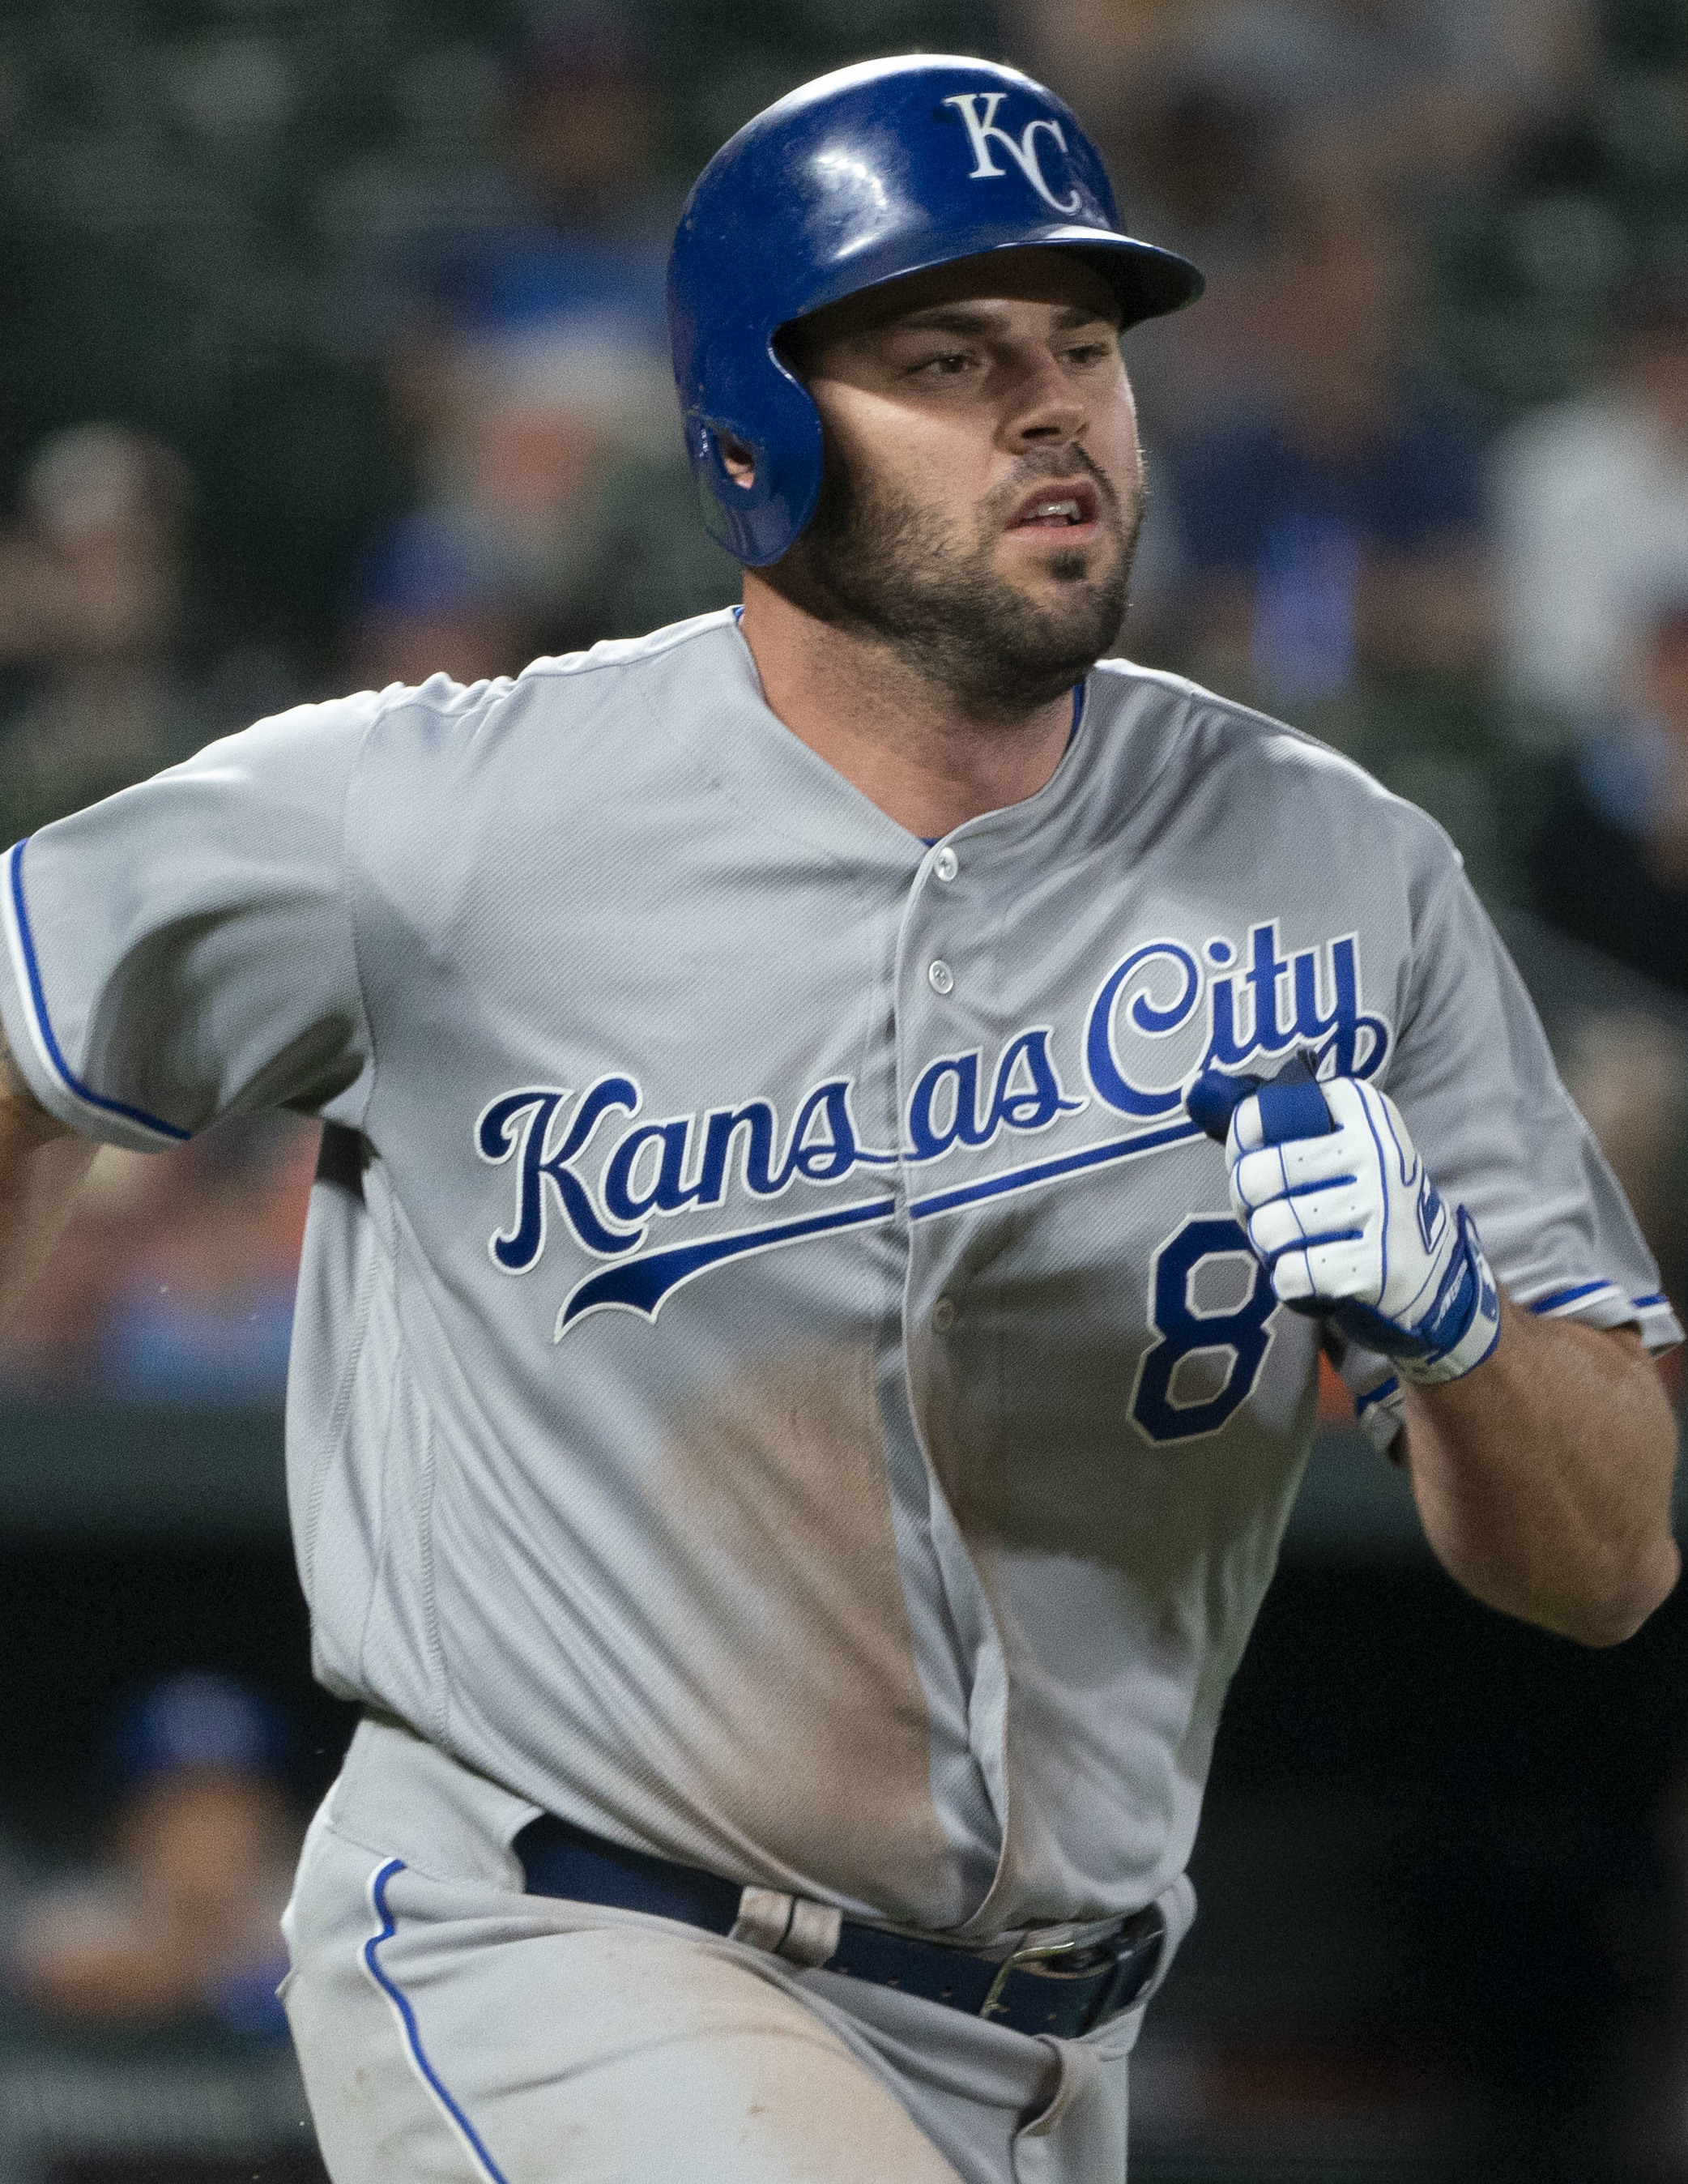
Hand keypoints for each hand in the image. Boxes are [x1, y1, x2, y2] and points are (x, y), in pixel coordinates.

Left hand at [1206, 1070, 1501, 1384]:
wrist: (1431, 1274)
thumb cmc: (1357, 1201)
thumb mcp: (1328, 1145)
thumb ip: (1266, 1122)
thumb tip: (1196, 1090)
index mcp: (1360, 1106)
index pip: (1255, 1116)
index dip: (1240, 1152)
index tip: (1264, 1166)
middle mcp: (1377, 1149)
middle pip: (1256, 1176)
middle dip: (1249, 1206)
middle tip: (1274, 1215)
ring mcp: (1382, 1209)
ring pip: (1270, 1229)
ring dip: (1271, 1248)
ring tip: (1298, 1245)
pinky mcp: (1379, 1267)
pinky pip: (1292, 1275)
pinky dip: (1291, 1283)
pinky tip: (1316, 1275)